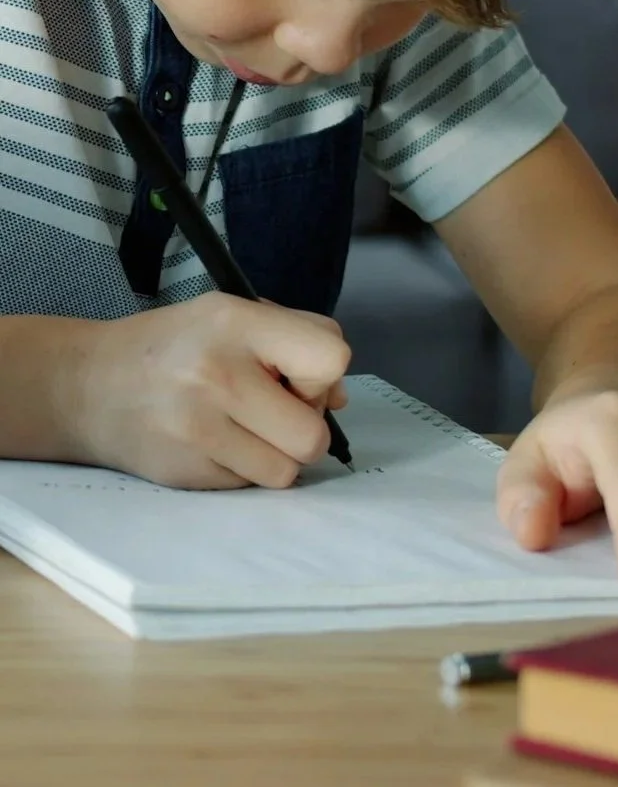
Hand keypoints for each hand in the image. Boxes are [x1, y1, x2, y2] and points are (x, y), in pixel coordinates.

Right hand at [77, 294, 350, 489]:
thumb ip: (295, 342)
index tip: (296, 376)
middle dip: (305, 429)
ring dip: (276, 456)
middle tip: (273, 411)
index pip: (330, 358)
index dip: (323, 376)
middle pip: (313, 435)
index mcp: (236, 323)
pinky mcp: (186, 473)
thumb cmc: (177, 346)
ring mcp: (199, 429)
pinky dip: (243, 470)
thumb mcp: (232, 316)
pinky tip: (214, 444)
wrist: (90, 385)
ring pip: (287, 472)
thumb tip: (339, 400)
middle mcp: (218, 374)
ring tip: (244, 429)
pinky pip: (251, 488)